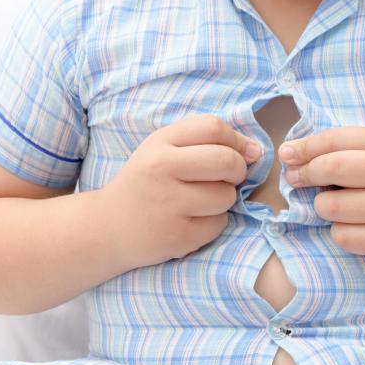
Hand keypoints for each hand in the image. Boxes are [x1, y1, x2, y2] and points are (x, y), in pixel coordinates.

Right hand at [100, 114, 260, 267]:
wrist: (107, 227)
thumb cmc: (146, 183)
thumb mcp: (164, 150)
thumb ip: (207, 142)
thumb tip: (256, 151)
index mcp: (159, 143)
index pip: (214, 127)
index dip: (235, 140)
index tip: (236, 152)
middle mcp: (161, 169)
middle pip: (227, 161)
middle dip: (238, 171)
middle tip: (227, 178)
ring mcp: (168, 205)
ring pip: (227, 196)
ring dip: (224, 199)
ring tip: (202, 201)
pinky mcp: (177, 236)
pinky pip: (219, 224)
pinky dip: (213, 223)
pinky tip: (192, 220)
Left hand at [278, 126, 364, 263]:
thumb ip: (339, 149)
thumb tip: (289, 154)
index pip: (336, 140)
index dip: (304, 148)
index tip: (287, 155)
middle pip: (332, 169)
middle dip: (307, 174)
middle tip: (298, 180)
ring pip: (332, 207)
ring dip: (324, 206)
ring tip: (338, 205)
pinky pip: (343, 236)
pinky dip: (340, 232)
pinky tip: (355, 226)